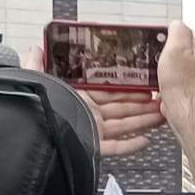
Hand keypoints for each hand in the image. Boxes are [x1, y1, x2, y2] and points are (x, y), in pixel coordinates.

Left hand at [22, 41, 165, 156]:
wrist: (32, 132)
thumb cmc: (35, 105)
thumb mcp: (37, 77)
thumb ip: (37, 63)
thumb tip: (36, 47)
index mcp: (77, 97)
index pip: (109, 92)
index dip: (129, 90)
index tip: (145, 88)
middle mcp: (86, 113)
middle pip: (121, 109)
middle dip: (143, 106)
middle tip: (161, 101)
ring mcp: (90, 130)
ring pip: (123, 126)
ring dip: (144, 121)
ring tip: (162, 116)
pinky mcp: (91, 146)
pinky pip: (115, 147)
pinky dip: (131, 146)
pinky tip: (145, 141)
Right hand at [155, 20, 194, 114]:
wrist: (184, 110)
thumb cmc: (181, 83)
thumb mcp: (174, 48)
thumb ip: (178, 32)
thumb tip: (178, 24)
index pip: (190, 34)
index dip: (174, 38)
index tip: (165, 42)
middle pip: (188, 52)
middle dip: (174, 55)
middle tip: (164, 60)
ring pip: (186, 68)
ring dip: (174, 71)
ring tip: (166, 75)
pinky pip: (184, 83)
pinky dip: (176, 84)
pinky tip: (169, 87)